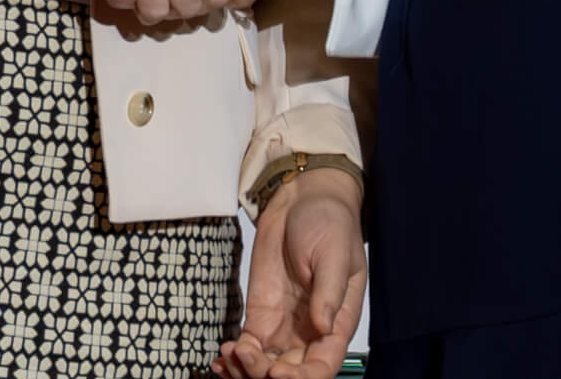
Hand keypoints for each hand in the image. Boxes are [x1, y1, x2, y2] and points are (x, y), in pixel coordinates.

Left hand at [219, 169, 364, 377]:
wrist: (302, 200)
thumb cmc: (330, 223)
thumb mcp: (335, 254)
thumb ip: (329, 291)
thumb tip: (324, 327)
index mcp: (338, 322)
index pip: (324, 365)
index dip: (303, 378)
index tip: (279, 372)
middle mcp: (310, 332)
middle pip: (291, 371)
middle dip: (268, 375)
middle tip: (248, 358)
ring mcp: (284, 326)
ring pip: (266, 367)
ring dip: (247, 371)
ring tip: (230, 356)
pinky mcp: (261, 315)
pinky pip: (248, 348)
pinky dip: (235, 358)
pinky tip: (223, 355)